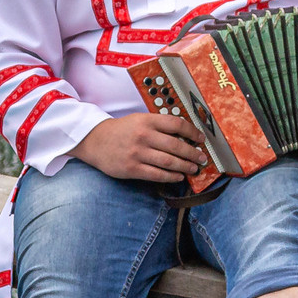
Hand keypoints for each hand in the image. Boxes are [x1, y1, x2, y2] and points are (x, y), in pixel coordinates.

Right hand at [73, 111, 207, 182]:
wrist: (95, 141)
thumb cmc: (122, 131)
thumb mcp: (139, 120)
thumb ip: (159, 126)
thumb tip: (185, 136)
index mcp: (147, 121)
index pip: (177, 124)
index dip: (193, 132)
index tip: (201, 138)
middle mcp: (144, 136)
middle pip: (176, 146)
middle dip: (193, 153)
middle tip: (202, 158)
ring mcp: (138, 153)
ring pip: (169, 162)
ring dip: (185, 167)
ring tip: (194, 168)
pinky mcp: (132, 169)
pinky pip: (157, 175)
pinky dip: (171, 177)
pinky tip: (179, 177)